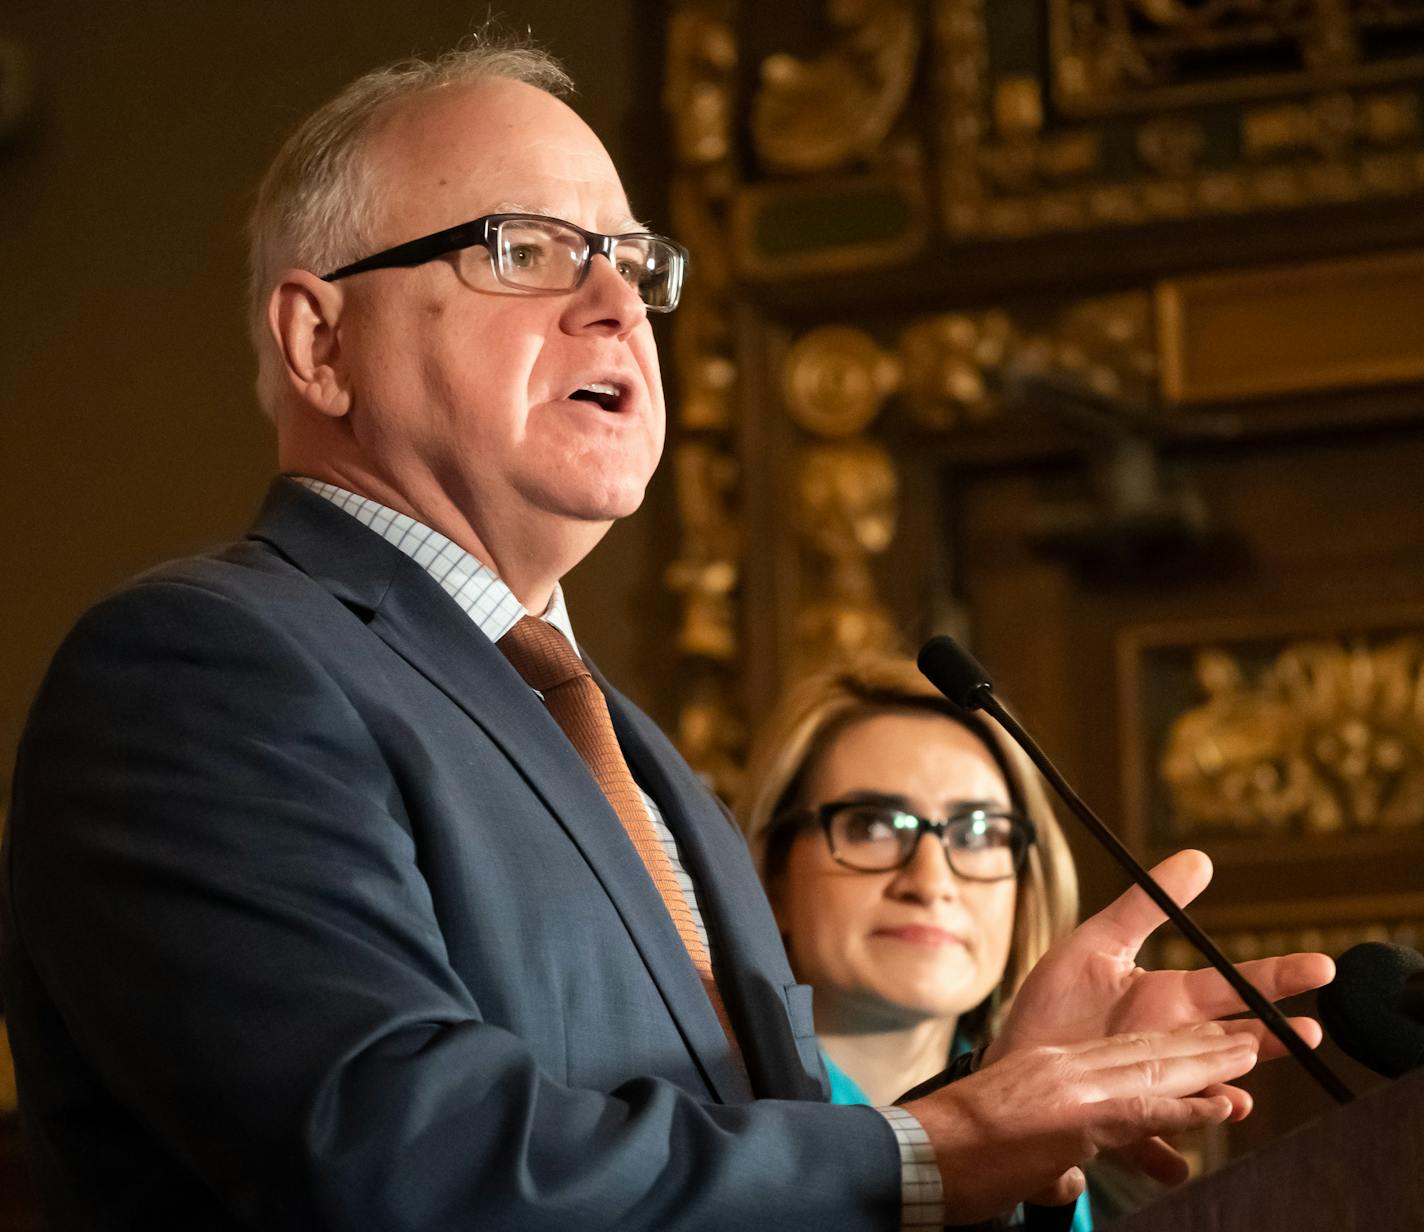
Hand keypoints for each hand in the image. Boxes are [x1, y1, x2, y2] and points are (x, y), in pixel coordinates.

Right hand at [904, 1023, 1257, 1223]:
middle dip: (1200, 1047)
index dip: (1169, 1046)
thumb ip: (1049, 1156)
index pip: (1122, 1052)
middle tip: (1249, 1037)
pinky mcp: (1074, 1120)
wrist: (924, 1149)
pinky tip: (1219, 1106)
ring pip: (1153, 1070)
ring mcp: (1072, 1092)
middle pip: (1146, 1052)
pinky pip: (1141, 1111)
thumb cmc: (957, 1153)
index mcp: (1050, 1069)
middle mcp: (1066, 1070)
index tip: (1208, 1041)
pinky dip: (1185, 1109)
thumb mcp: (1015, 1143)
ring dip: (1206, 1066)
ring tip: (1250, 1056)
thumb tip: (1069, 1178)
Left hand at [985, 849, 1333, 1199]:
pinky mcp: (1120, 1121)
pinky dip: (1163, 1156)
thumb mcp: (1097, 943)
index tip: (1321, 968)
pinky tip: (1174, 1161)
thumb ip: (1146, 904)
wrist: (1012, 1055)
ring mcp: (1151, 1085)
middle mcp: (1170, 1046)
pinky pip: (1149, 1145)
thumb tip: (1200, 858)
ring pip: (1201, 1095)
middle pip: (1232, 1041)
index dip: (1277, 976)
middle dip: (1272, 1039)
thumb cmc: (1057, 1002)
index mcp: (1169, 1003)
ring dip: (1222, 1099)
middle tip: (1308, 1033)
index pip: (1233, 986)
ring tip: (1238, 1099)